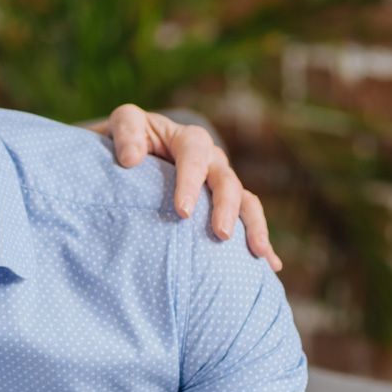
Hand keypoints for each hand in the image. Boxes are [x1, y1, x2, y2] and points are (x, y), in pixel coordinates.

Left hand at [105, 103, 280, 272]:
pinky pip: (247, 220)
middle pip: (225, 180)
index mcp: (186, 140)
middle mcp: (211, 159)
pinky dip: (260, 240)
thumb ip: (126, 134)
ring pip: (245, 200)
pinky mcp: (225, 204)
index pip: (193, 154)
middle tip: (221, 234)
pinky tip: (270, 265)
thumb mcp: (120, 126)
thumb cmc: (125, 142)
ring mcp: (221, 182)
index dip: (190, 181)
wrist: (131, 154)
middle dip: (226, 207)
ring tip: (257, 252)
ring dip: (253, 225)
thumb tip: (131, 159)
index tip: (183, 212)